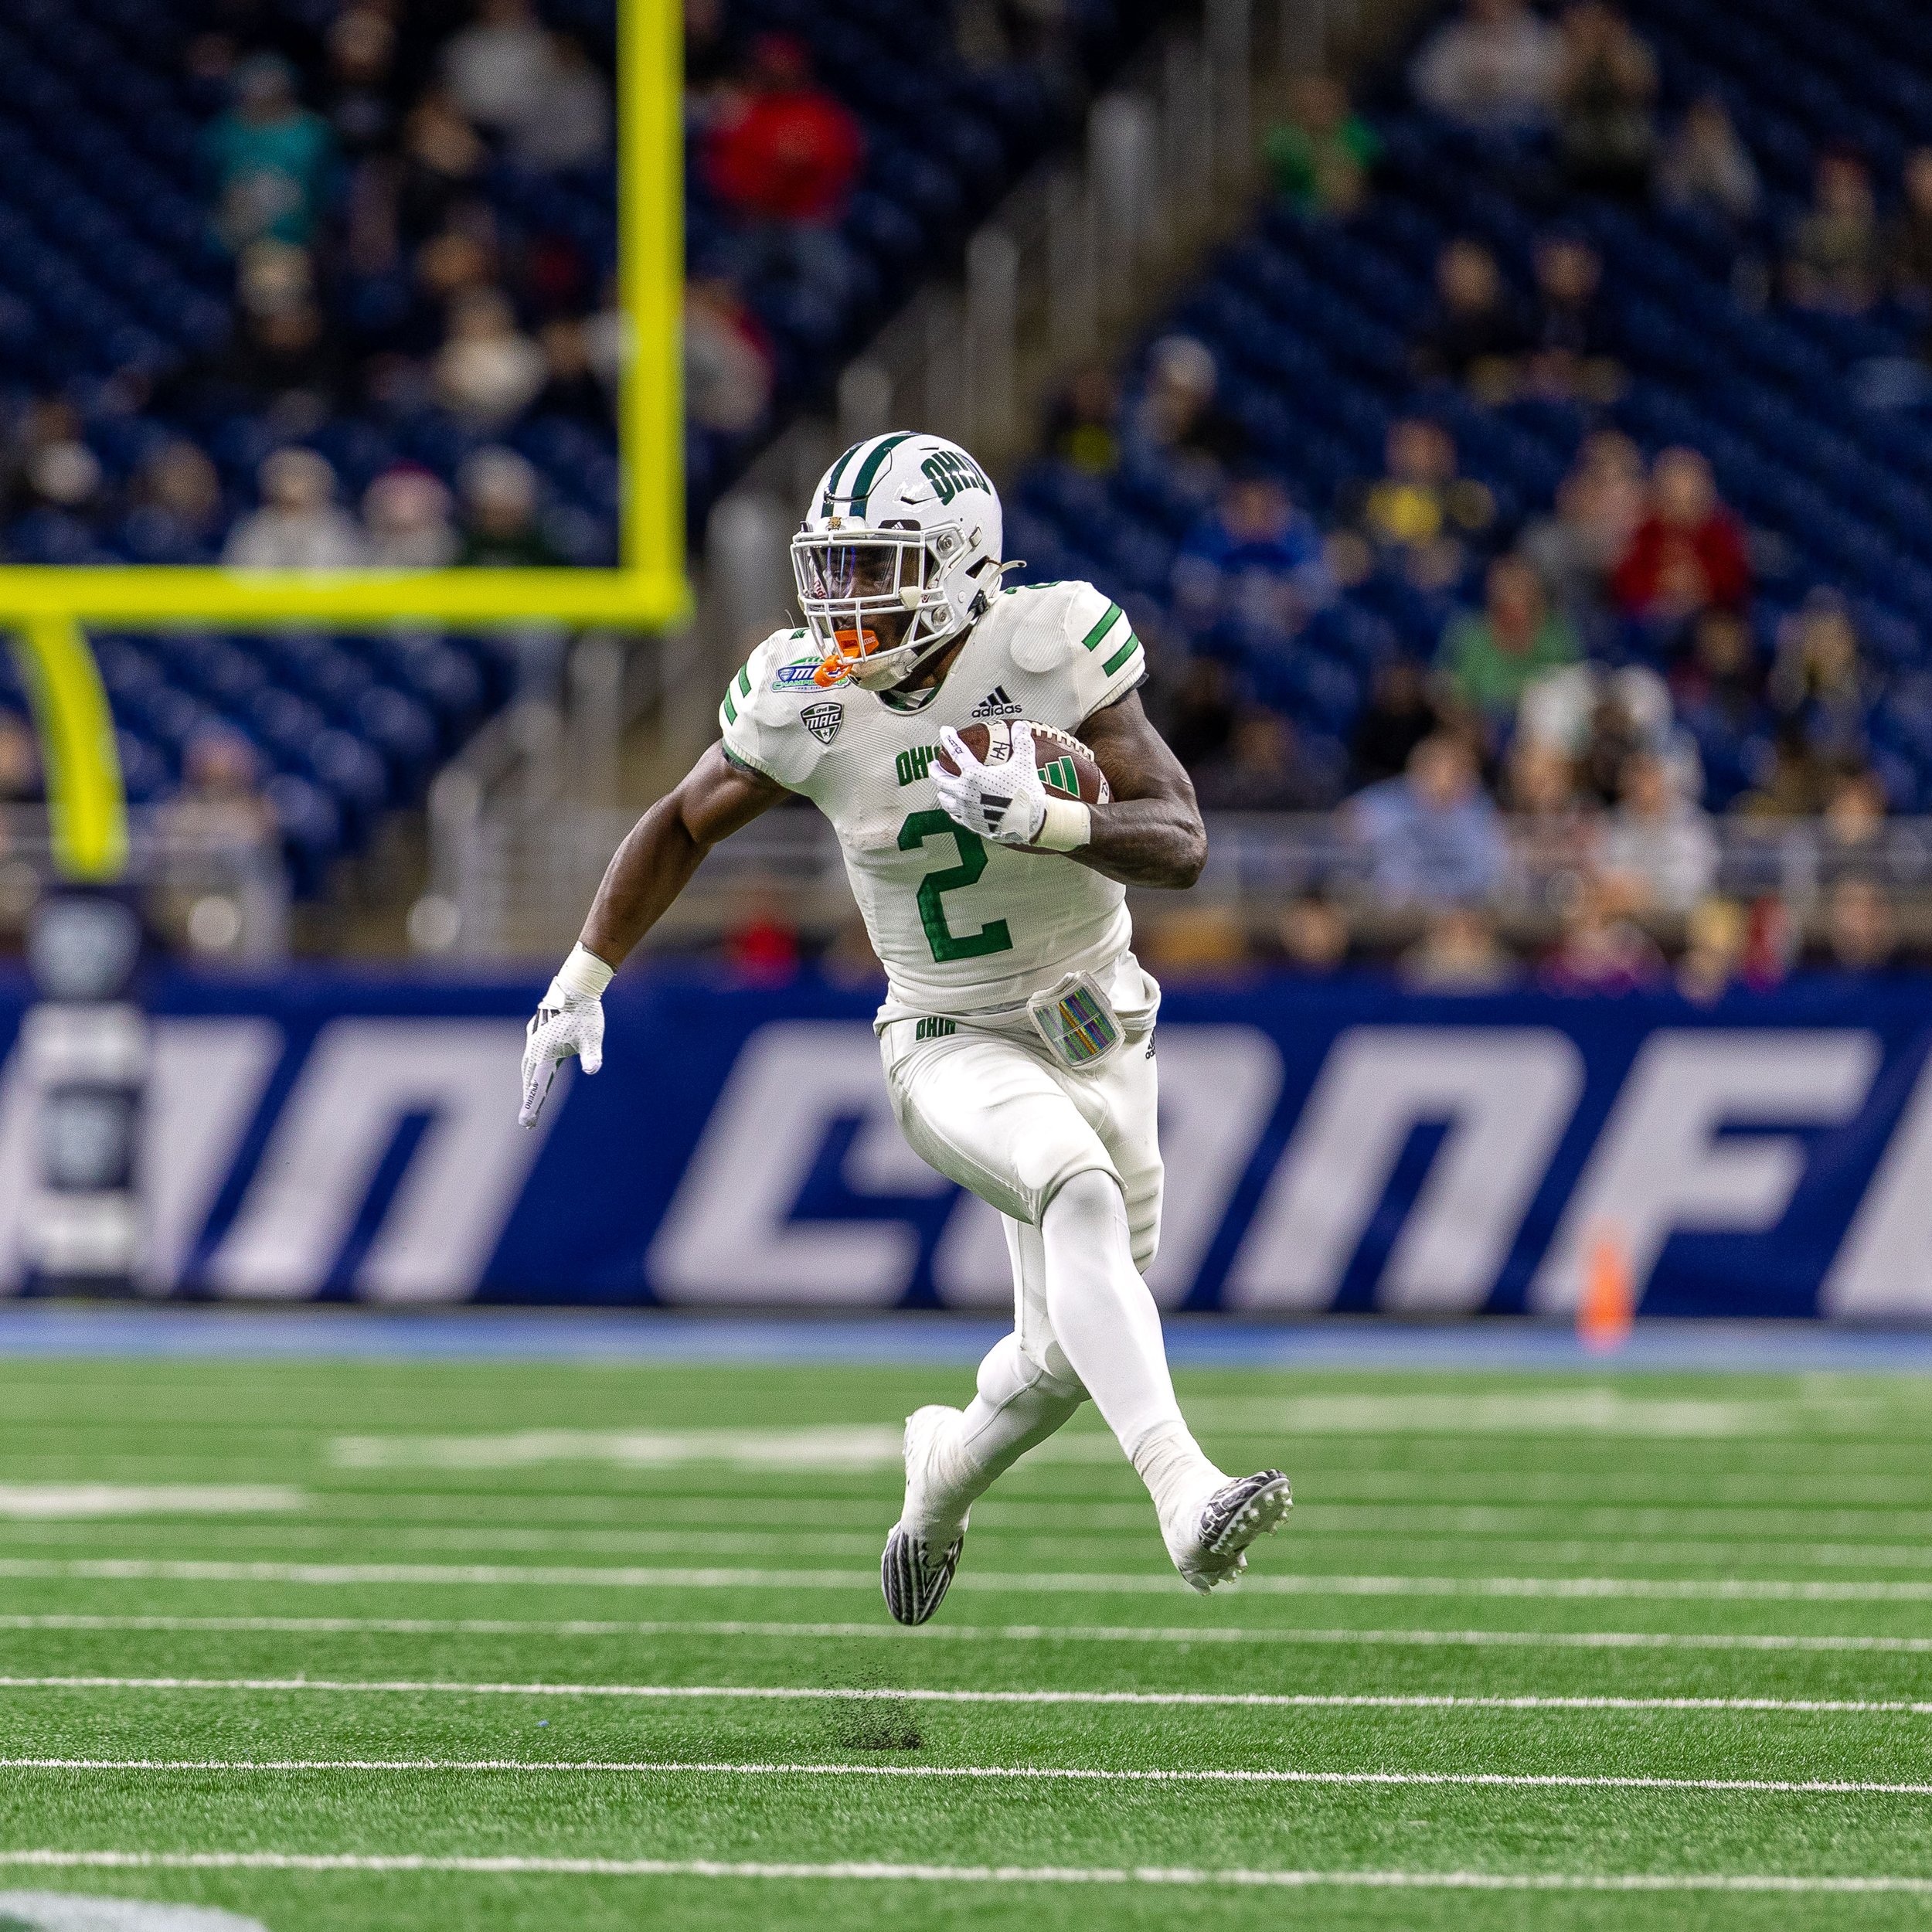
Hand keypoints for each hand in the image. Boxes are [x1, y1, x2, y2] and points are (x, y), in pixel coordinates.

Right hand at [519, 988, 603, 1127]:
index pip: (538, 1086)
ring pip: (527, 1067)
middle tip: (528, 1121)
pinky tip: (534, 1070)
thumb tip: (593, 1069)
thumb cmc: (586, 1014)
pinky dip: (530, 1069)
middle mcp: (535, 1048)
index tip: (525, 1124)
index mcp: (545, 1053)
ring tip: (531, 1099)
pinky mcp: (536, 1033)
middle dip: (530, 1099)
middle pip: (530, 1080)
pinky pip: (530, 1056)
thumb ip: (592, 1055)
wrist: (577, 988)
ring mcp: (534, 1039)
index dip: (532, 1106)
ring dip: (528, 1084)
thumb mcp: (592, 1037)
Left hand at [935, 722, 1046, 844]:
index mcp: (974, 775)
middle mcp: (965, 793)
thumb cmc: (1025, 793)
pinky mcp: (972, 823)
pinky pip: (955, 815)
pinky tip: (954, 808)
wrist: (1029, 822)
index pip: (957, 752)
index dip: (948, 738)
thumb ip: (1021, 742)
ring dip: (941, 791)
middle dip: (935, 770)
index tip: (944, 731)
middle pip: (940, 780)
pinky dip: (952, 809)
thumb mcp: (1024, 763)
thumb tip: (1021, 726)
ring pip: (944, 800)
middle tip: (933, 765)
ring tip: (941, 787)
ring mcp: (966, 810)